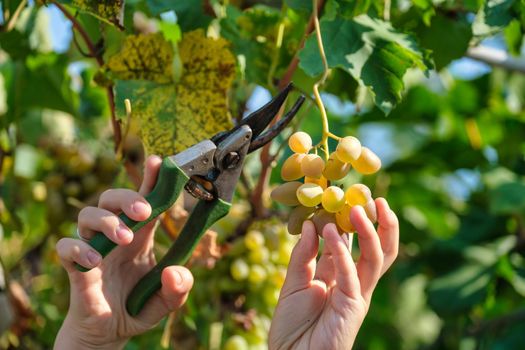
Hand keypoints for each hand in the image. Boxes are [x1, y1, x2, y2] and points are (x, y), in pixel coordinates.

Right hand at [54, 156, 193, 349]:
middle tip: (144, 212)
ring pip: (87, 214)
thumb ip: (178, 289)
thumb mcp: (167, 302)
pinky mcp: (75, 266)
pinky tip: (96, 261)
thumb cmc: (137, 307)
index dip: (151, 179)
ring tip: (125, 238)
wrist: (109, 332)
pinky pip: (65, 246)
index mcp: (141, 235)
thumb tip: (174, 272)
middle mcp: (116, 235)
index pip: (146, 199)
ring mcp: (94, 248)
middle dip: (128, 197)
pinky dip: (78, 248)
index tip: (158, 162)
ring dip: (107, 221)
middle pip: (112, 198)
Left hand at [269, 198, 398, 349]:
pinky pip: (351, 276)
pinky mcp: (353, 307)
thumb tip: (313, 223)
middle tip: (375, 199)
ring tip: (357, 208)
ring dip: (368, 232)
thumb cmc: (291, 325)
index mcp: (338, 274)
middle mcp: (352, 282)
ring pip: (375, 259)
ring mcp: (356, 294)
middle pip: (379, 250)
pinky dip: (343, 253)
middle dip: (381, 224)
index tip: (348, 194)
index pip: (352, 242)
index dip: (352, 220)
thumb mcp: (293, 282)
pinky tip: (330, 232)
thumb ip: (303, 255)